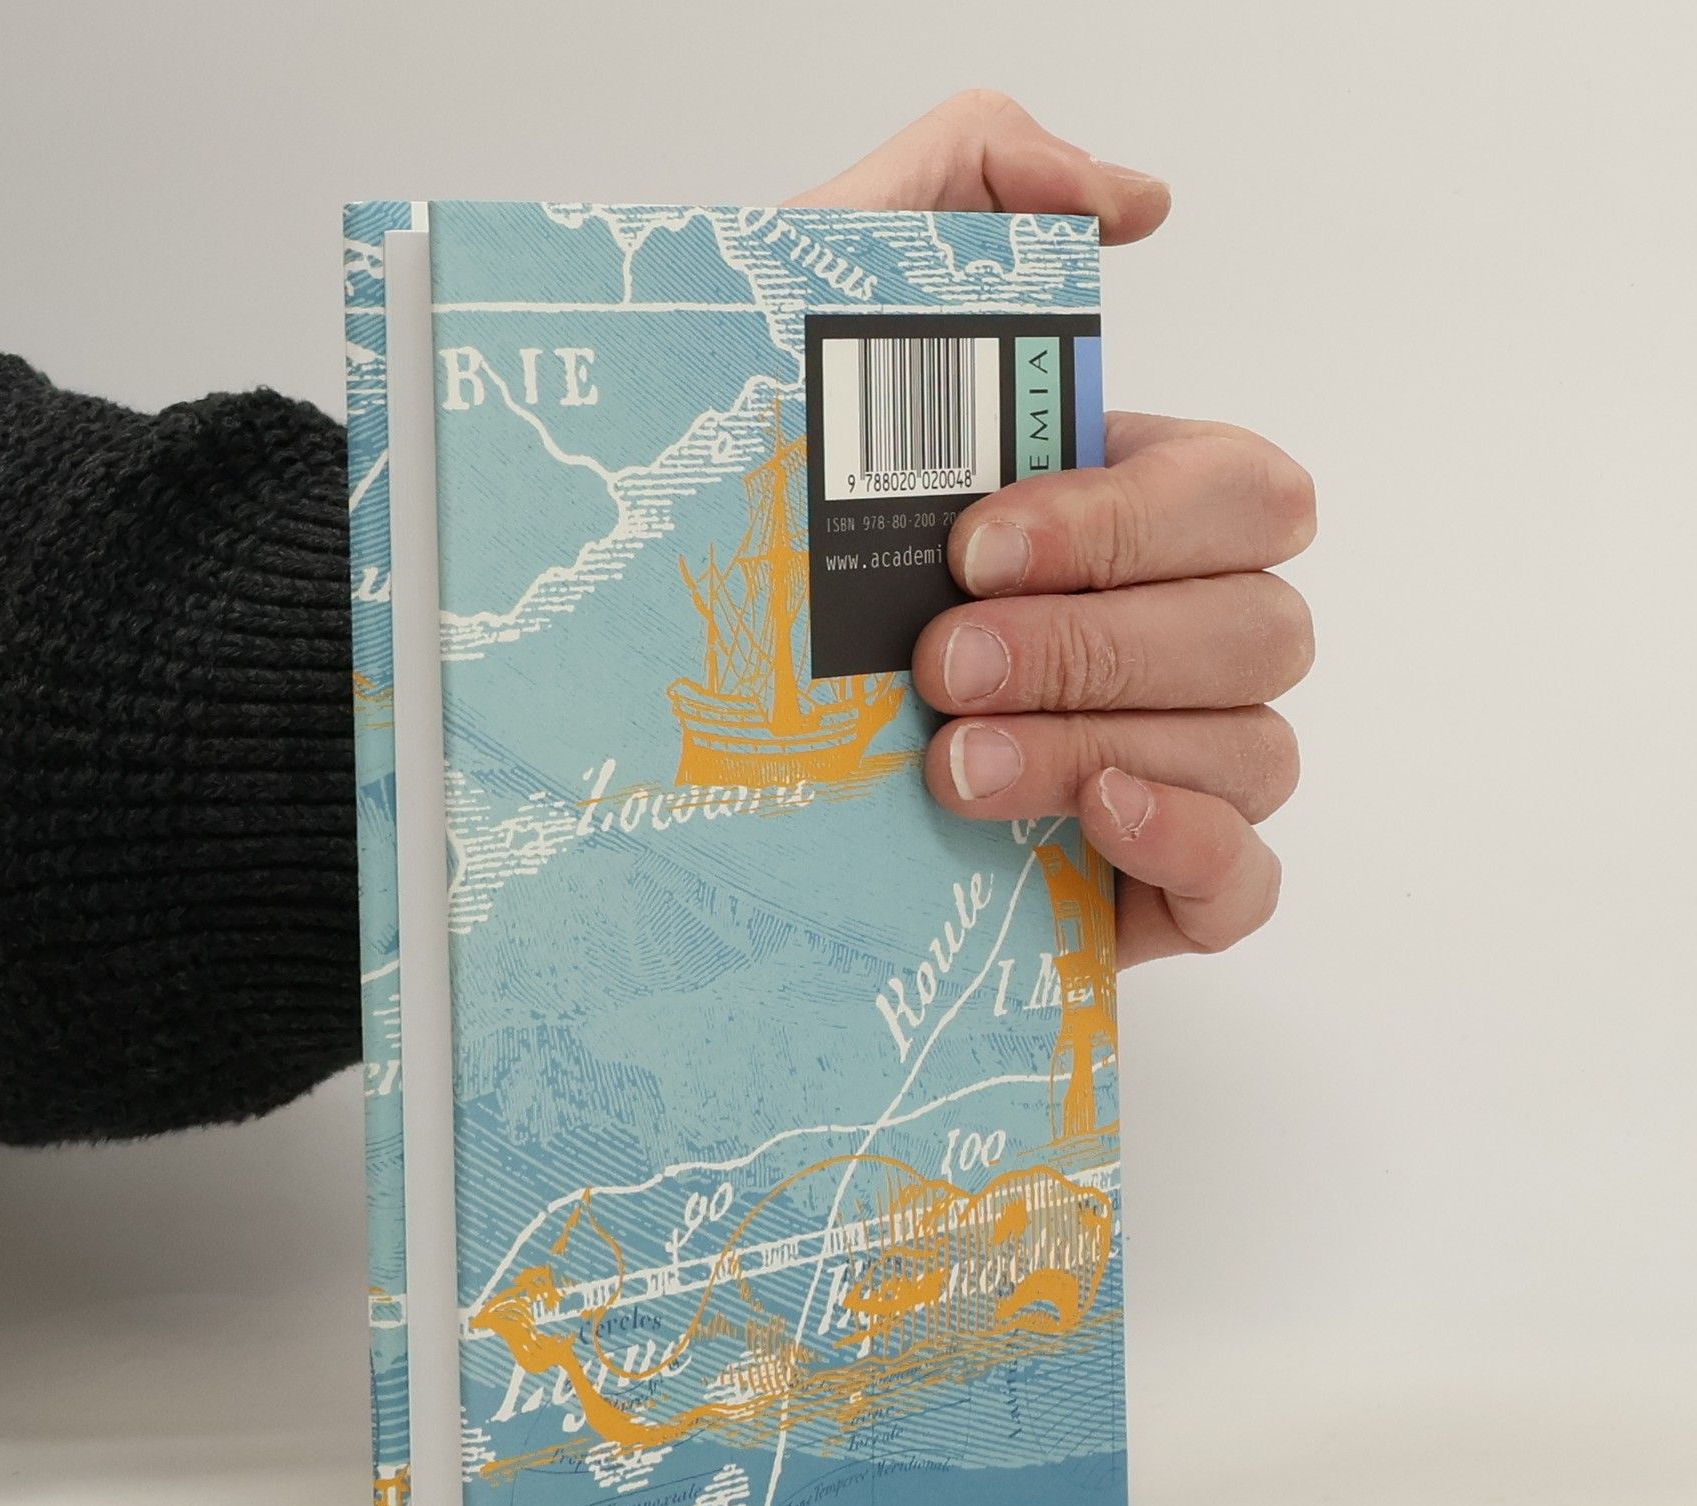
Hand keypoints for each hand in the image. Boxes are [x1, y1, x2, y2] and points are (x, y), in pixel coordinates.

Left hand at [793, 93, 1314, 965]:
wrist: (672, 760)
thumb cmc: (753, 538)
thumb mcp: (814, 326)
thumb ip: (960, 186)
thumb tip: (1131, 200)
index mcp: (1119, 518)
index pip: (1242, 493)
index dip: (1132, 520)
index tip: (972, 547)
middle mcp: (1164, 639)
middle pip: (1261, 623)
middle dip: (1100, 643)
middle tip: (941, 664)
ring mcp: (1168, 767)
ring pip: (1255, 745)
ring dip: (1107, 744)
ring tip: (950, 767)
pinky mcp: (1146, 889)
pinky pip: (1247, 879)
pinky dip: (1193, 844)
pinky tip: (1093, 819)